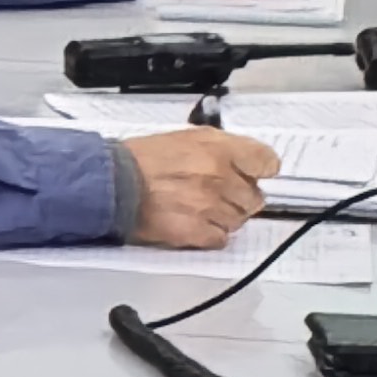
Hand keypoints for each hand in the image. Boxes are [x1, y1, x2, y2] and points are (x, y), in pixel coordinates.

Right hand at [119, 127, 280, 248]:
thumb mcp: (184, 138)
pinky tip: (191, 222)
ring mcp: (210, 206)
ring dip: (222, 216)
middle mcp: (219, 176)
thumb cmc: (140, 160)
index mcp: (218, 148)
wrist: (110, 184)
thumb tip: (244, 161)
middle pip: (255, 197)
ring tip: (197, 207)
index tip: (254, 174)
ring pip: (239, 220)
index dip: (259, 170)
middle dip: (238, 196)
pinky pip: (221, 238)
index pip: (267, 162)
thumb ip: (220, 148)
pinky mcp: (197, 231)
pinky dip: (209, 233)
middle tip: (215, 193)